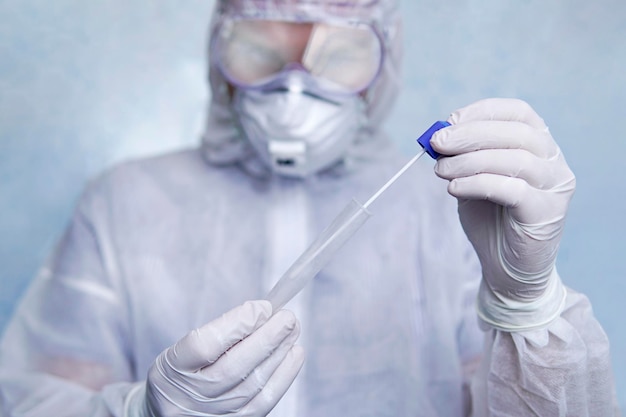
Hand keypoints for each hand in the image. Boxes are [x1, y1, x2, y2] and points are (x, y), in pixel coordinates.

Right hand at [125, 300, 303, 415]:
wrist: (170, 412)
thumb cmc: (183, 372)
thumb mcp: (184, 349)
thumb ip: (219, 332)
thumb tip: (263, 312)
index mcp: (171, 370)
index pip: (203, 345)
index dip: (237, 323)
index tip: (262, 307)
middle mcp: (190, 397)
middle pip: (232, 368)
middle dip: (266, 339)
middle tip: (287, 317)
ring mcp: (212, 414)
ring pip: (252, 385)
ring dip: (279, 353)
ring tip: (293, 330)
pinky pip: (264, 401)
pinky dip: (284, 376)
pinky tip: (294, 353)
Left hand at [431, 98, 574, 329]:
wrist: (506, 268)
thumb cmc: (490, 219)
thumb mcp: (472, 179)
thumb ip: (462, 158)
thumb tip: (438, 137)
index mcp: (539, 146)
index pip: (519, 112)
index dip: (483, 111)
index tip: (450, 120)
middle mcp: (553, 162)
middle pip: (516, 133)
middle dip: (471, 134)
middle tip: (438, 143)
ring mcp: (555, 187)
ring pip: (515, 159)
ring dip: (470, 160)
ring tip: (441, 170)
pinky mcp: (546, 213)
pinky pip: (512, 189)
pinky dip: (478, 183)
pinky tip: (454, 189)